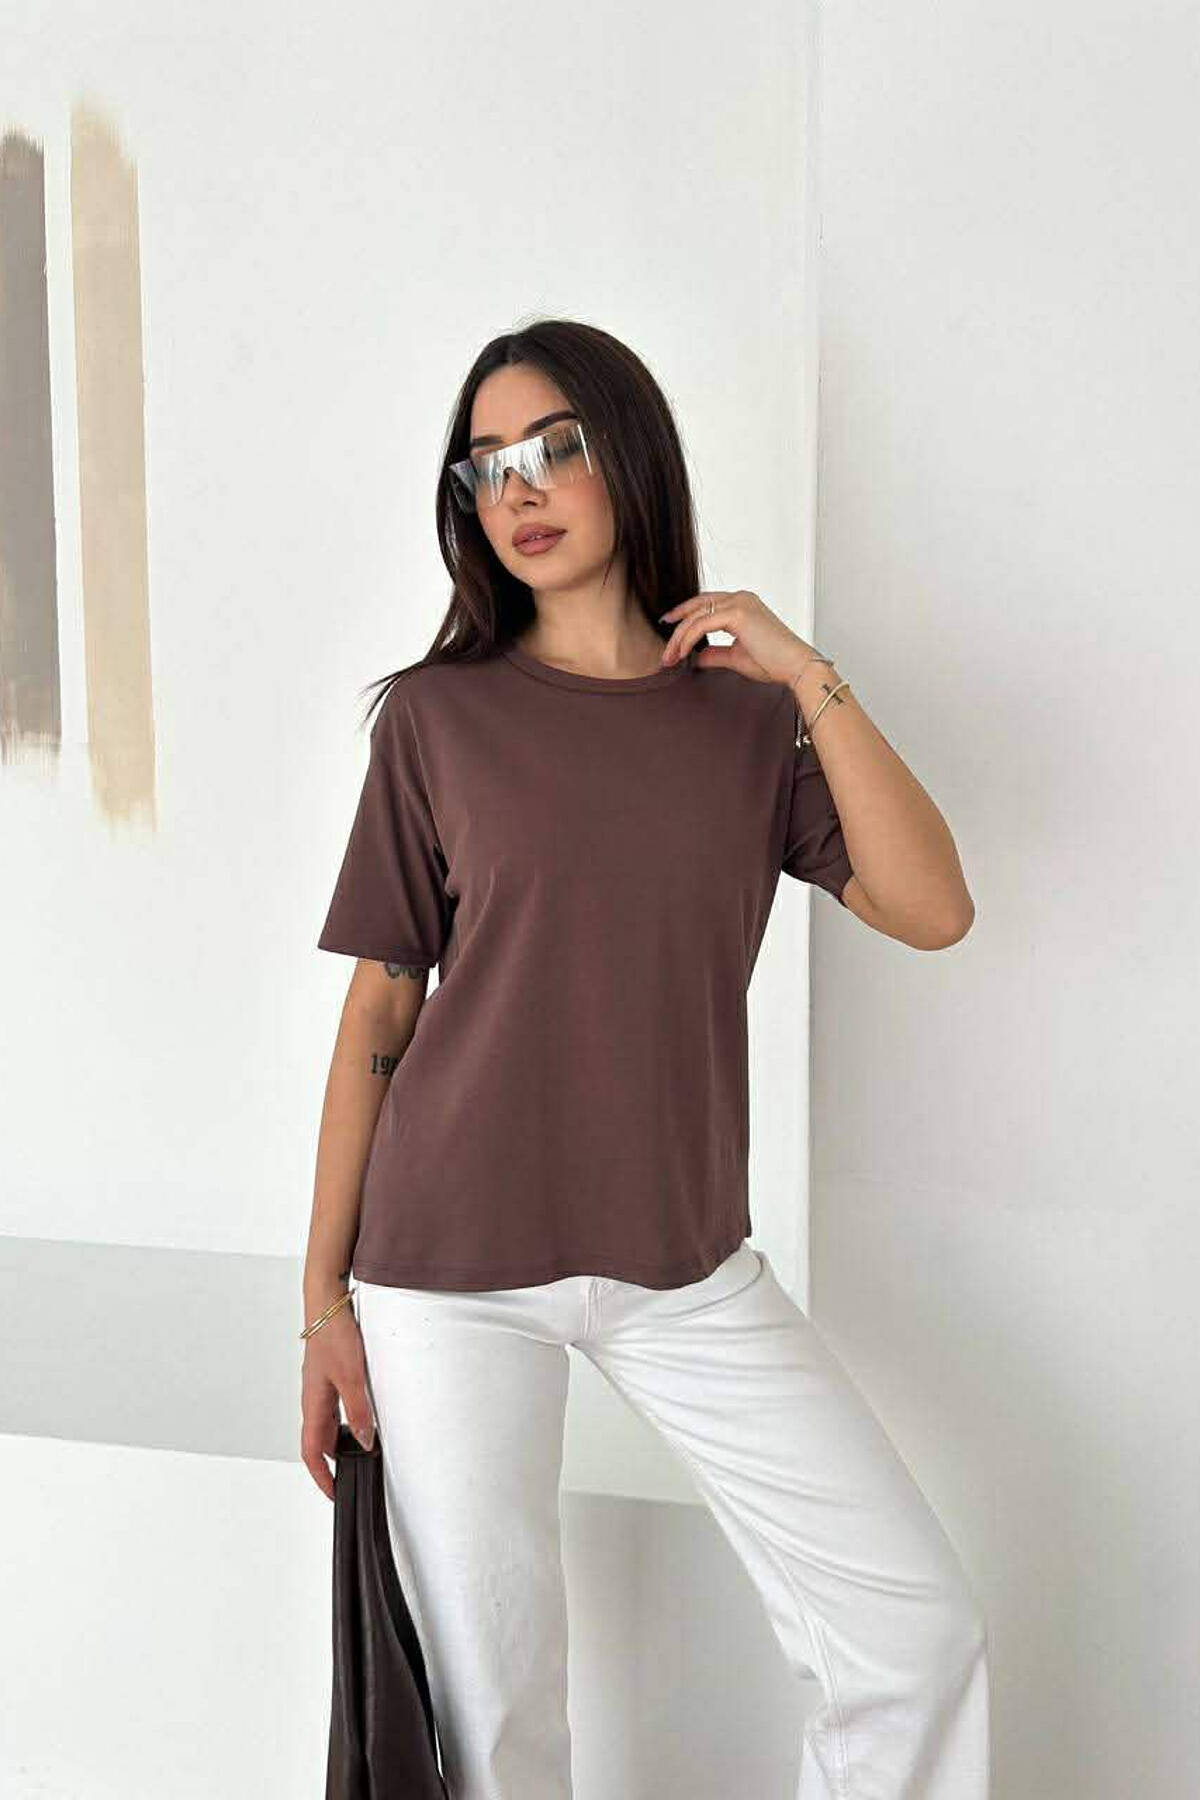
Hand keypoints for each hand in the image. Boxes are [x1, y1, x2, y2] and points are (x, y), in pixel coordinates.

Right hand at [300, 1305, 375, 1500]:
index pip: (312, 1452)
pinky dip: (347, 1417)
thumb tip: (365, 1441)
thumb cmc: (333, 1334)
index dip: (322, 1476)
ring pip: (328, 1422)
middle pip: (320, 1440)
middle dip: (334, 1461)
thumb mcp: (352, 1377)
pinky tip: (364, 1412)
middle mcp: (313, 1397)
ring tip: (364, 1446)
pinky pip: (335, 1404)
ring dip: (342, 1438)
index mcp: (313, 1404)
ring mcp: (320, 1385)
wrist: (327, 1302)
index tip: (334, 1492)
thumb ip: (359, 1411)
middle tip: (355, 1471)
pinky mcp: (330, 1372)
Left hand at [658, 590, 816, 690]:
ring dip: (679, 638)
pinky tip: (681, 654)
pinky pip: (702, 625)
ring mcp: (739, 602)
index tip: (669, 630)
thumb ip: (716, 654)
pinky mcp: (737, 613)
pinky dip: (688, 639)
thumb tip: (698, 657)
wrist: (796, 666)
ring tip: (670, 658)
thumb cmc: (774, 662)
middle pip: (697, 607)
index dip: (685, 615)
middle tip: (664, 650)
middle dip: (677, 628)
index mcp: (742, 603)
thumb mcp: (736, 656)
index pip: (705, 604)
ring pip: (696, 616)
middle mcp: (740, 597)